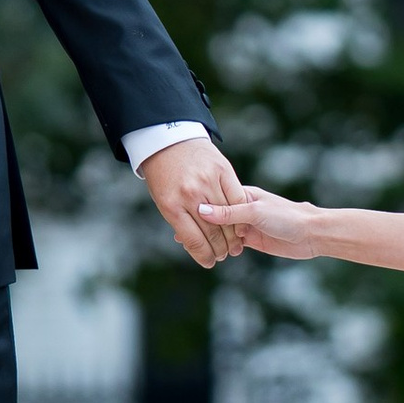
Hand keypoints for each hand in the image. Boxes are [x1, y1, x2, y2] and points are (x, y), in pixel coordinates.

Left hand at [138, 138, 244, 269]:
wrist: (168, 139)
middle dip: (219, 249)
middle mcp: (190, 194)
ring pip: (227, 217)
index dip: (203, 256)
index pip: (194, 240)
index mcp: (171, 206)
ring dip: (232, 237)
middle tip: (222, 256)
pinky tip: (240, 226)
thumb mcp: (163, 200)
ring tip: (233, 246)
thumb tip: (189, 244)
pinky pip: (237, 197)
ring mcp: (207, 180)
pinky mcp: (222, 169)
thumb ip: (179, 221)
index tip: (209, 263)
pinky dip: (240, 213)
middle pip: (211, 231)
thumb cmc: (163, 174)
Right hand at [191, 178, 318, 259]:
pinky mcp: (251, 240)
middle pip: (216, 216)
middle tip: (177, 231)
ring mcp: (246, 225)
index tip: (180, 211)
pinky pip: (230, 243)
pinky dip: (218, 246)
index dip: (198, 207)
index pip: (215, 200)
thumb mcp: (255, 212)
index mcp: (243, 195)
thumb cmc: (286, 216)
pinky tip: (206, 249)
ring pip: (221, 231)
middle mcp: (243, 209)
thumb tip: (202, 210)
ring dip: (208, 235)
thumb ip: (228, 213)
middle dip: (199, 223)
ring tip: (186, 242)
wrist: (310, 234)